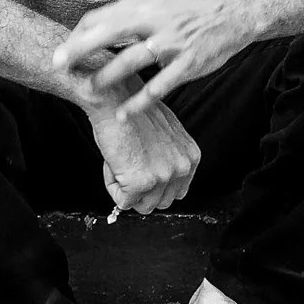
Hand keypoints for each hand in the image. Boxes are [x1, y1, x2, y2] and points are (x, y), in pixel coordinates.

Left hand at [53, 0, 253, 118]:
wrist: (230, 13)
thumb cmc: (186, 11)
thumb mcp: (153, 3)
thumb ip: (125, 15)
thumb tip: (91, 27)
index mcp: (141, 5)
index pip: (98, 18)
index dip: (77, 35)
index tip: (61, 52)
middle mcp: (154, 20)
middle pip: (107, 33)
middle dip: (80, 50)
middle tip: (58, 66)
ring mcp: (171, 43)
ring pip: (131, 60)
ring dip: (107, 76)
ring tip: (88, 91)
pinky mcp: (187, 63)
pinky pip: (159, 86)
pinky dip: (139, 101)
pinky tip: (123, 114)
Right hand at [84, 81, 200, 213]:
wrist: (114, 98)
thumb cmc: (132, 110)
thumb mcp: (164, 134)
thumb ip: (166, 158)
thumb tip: (154, 178)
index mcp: (190, 156)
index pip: (176, 191)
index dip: (155, 185)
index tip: (142, 171)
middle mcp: (181, 167)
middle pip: (161, 202)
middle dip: (141, 190)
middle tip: (128, 166)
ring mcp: (162, 176)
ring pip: (142, 205)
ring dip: (126, 189)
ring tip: (120, 162)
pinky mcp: (140, 182)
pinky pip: (123, 201)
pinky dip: (113, 187)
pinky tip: (113, 163)